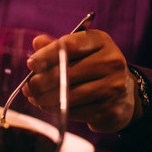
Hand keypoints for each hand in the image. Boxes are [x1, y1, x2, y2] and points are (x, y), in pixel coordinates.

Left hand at [23, 30, 137, 132]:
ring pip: (68, 94)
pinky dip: (56, 110)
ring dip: (45, 98)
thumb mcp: (79, 53)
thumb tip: (37, 42)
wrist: (123, 97)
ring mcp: (113, 86)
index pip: (69, 45)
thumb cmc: (93, 70)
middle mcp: (111, 61)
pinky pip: (74, 111)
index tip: (31, 64)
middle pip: (66, 72)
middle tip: (27, 87)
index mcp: (100, 41)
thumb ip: (58, 47)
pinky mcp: (110, 109)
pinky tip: (48, 106)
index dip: (46, 55)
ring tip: (34, 97)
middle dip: (41, 82)